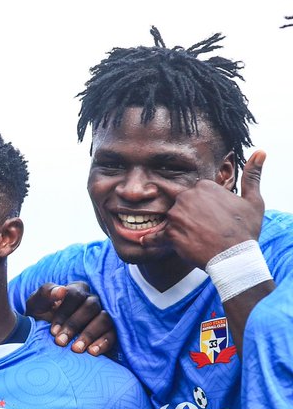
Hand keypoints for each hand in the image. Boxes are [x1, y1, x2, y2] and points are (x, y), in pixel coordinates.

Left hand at [23, 282, 115, 355]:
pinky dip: (103, 343)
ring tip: (75, 349)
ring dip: (89, 334)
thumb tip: (61, 290)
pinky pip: (112, 335)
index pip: (75, 294)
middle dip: (74, 324)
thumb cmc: (39, 319)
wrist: (41, 340)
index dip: (64, 312)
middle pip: (91, 306)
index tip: (53, 331)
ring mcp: (102, 316)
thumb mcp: (35, 306)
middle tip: (60, 341)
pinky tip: (92, 352)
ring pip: (104, 319)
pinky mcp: (109, 332)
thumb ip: (45, 294)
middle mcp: (91, 301)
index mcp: (75, 291)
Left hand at [140, 151, 265, 266]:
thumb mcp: (253, 200)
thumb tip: (260, 152)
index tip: (211, 216)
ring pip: (171, 220)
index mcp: (204, 186)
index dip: (202, 207)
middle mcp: (187, 197)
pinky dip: (151, 240)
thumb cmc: (245, 229)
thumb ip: (252, 176)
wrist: (235, 256)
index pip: (195, 194)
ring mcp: (176, 215)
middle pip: (181, 206)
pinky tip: (146, 242)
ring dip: (175, 228)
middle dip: (188, 216)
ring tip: (190, 238)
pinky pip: (155, 237)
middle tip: (201, 229)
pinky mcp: (169, 234)